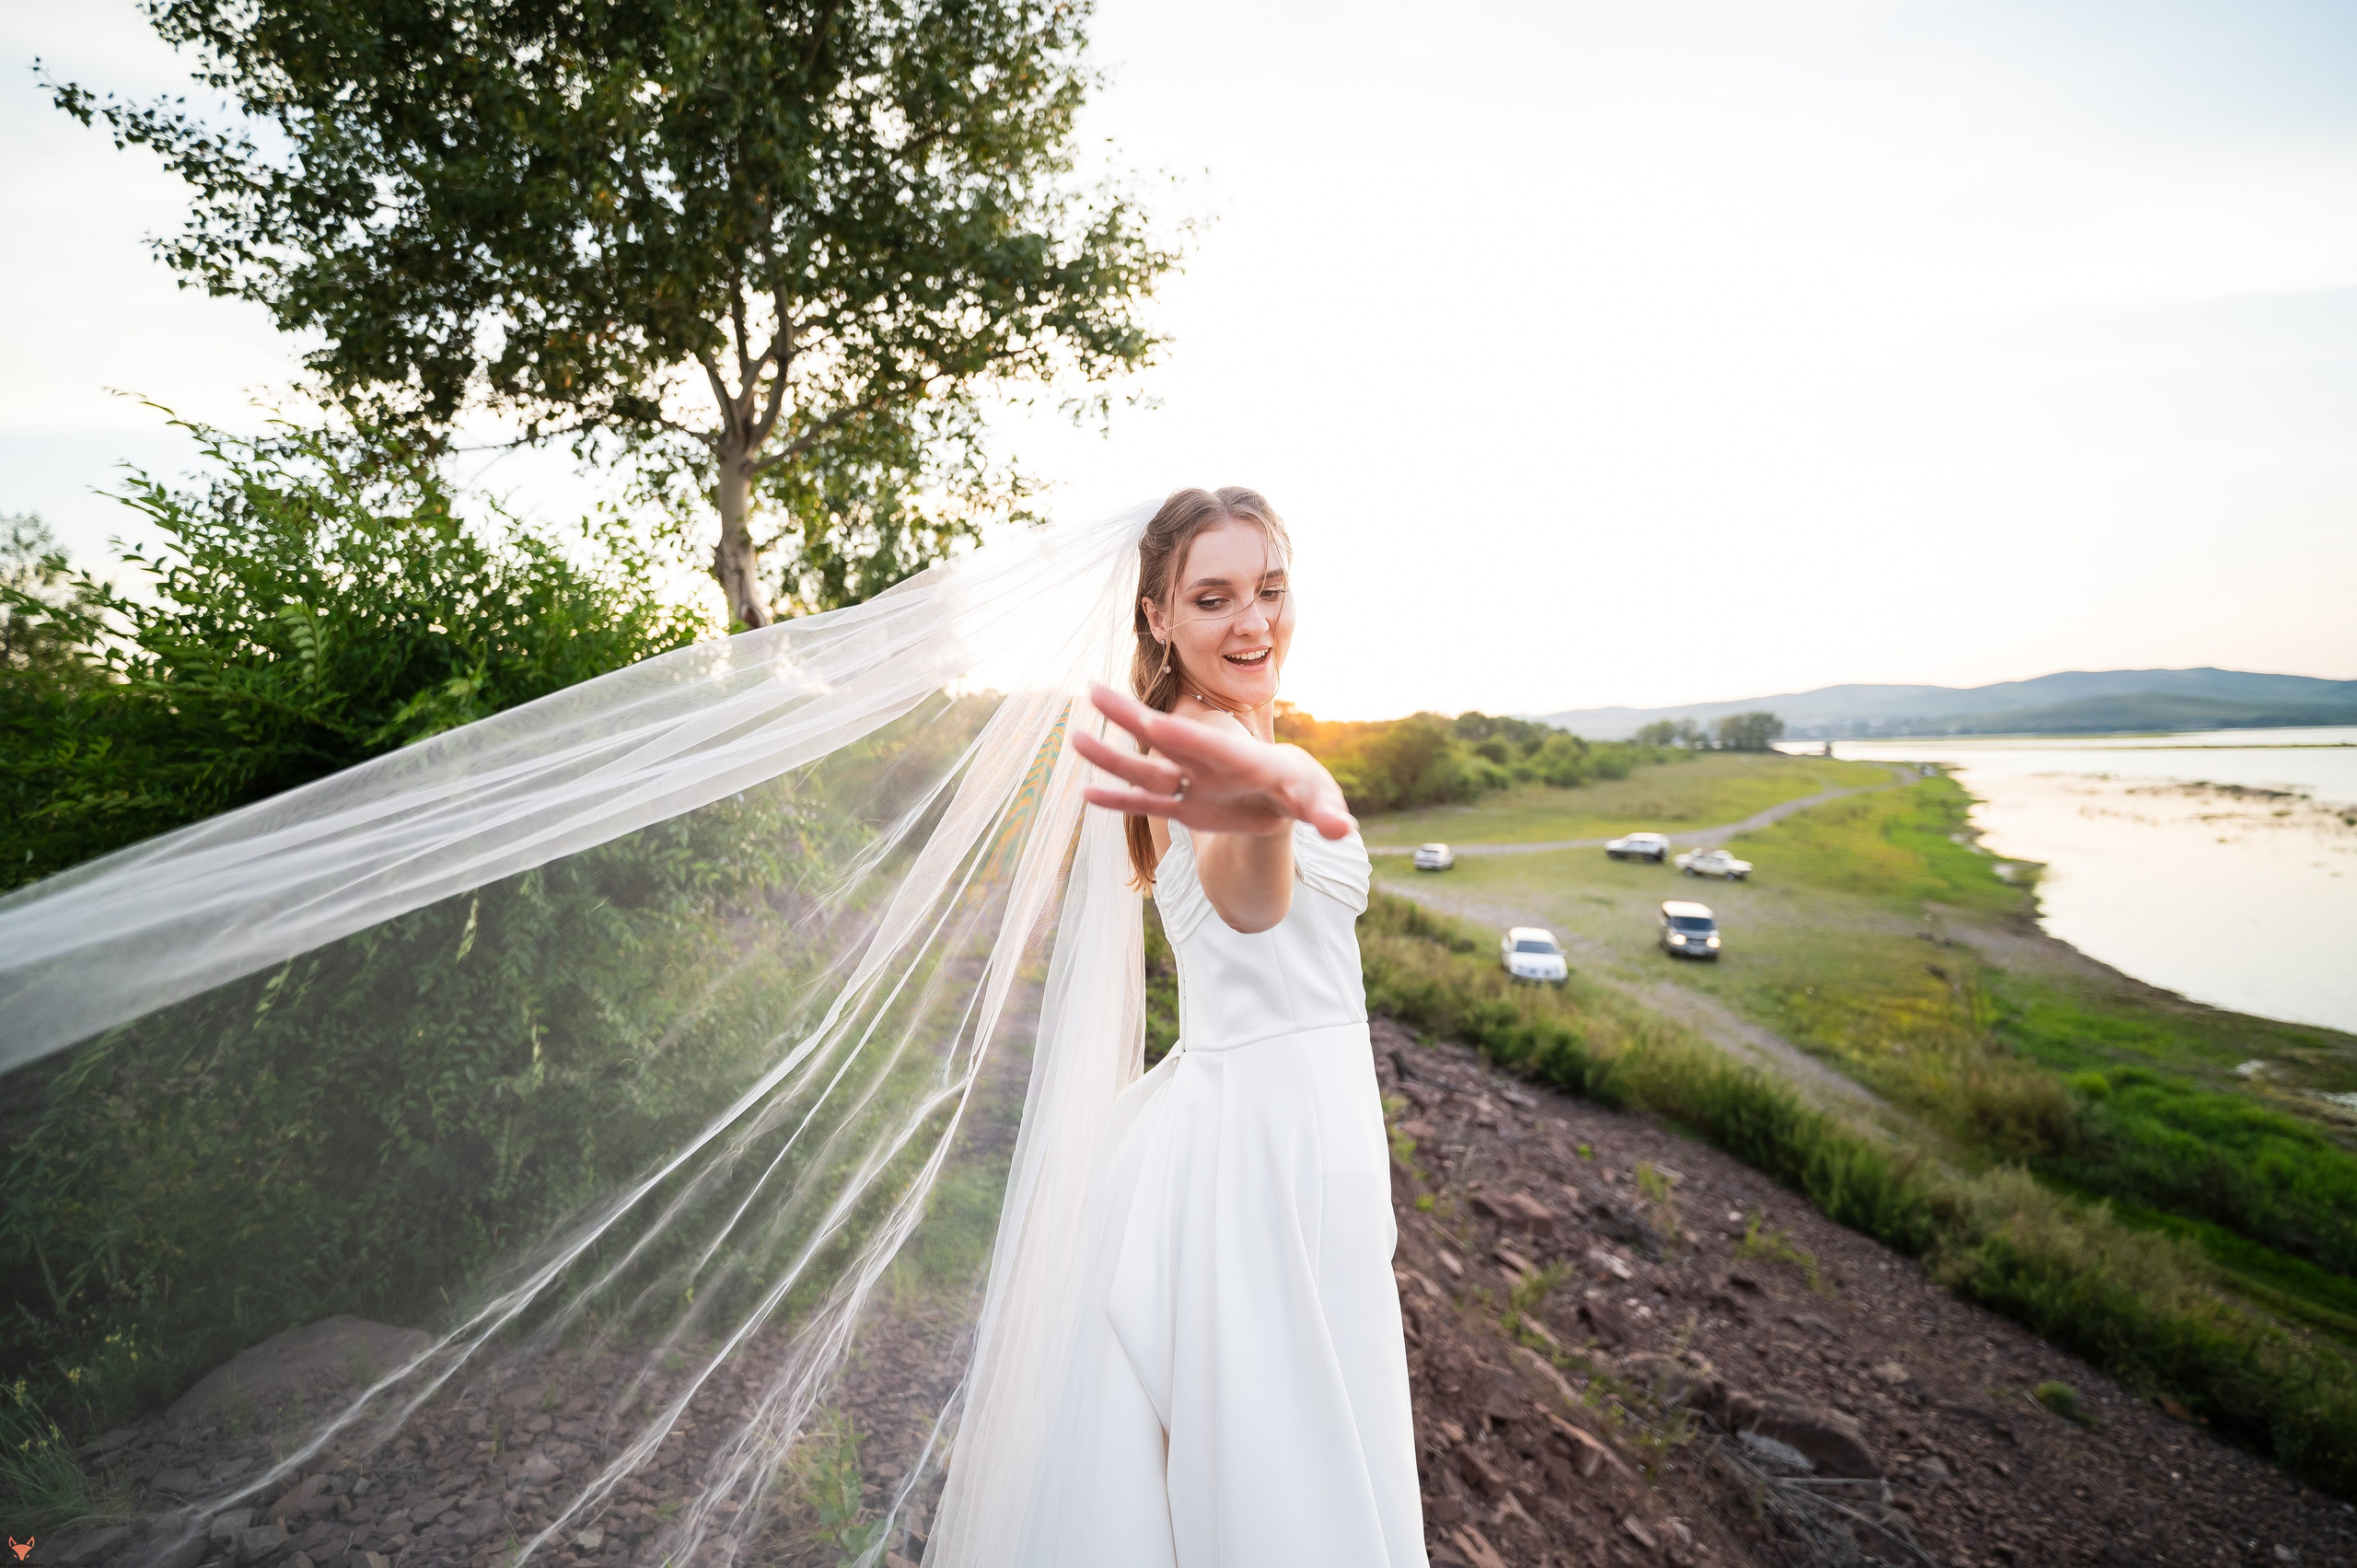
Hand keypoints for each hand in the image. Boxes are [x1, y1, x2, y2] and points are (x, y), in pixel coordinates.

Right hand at [1074, 684, 1355, 840]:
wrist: (1289, 801)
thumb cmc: (1307, 792)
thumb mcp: (1320, 800)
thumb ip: (1326, 811)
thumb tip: (1344, 830)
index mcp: (1240, 757)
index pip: (1206, 744)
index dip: (1179, 734)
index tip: (1151, 721)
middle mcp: (1208, 764)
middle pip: (1163, 740)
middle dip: (1131, 718)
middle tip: (1093, 690)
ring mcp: (1192, 784)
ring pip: (1146, 771)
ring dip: (1112, 757)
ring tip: (1075, 736)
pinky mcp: (1185, 808)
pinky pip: (1148, 803)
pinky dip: (1120, 800)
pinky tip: (1086, 793)